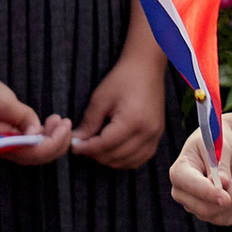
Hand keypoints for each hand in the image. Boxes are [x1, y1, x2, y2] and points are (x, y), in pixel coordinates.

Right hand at [0, 71, 72, 161]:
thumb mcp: (6, 104)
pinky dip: (46, 135)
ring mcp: (9, 144)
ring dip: (54, 138)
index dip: (54, 142)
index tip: (64, 125)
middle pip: (40, 156)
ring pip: (38, 150)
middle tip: (66, 122)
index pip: (36, 153)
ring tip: (59, 119)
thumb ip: (24, 118)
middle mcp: (7, 149)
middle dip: (58, 142)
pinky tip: (51, 121)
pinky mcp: (12, 137)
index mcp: (3, 144)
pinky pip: (33, 142)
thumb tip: (38, 134)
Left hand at [72, 45, 167, 169]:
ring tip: (97, 149)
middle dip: (96, 155)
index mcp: (133, 121)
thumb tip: (76, 141)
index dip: (86, 148)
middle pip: (116, 156)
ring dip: (110, 160)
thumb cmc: (123, 79)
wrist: (146, 68)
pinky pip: (141, 158)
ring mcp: (155, 136)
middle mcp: (147, 132)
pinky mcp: (157, 136)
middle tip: (83, 146)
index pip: (105, 145)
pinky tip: (114, 152)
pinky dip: (126, 160)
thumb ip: (89, 123)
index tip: (74, 146)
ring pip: (128, 162)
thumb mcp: (100, 99)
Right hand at [170, 123, 231, 223]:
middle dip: (227, 199)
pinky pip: (223, 220)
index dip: (208, 192)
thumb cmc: (217, 145)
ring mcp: (191, 204)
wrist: (223, 153)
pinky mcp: (204, 212)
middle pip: (202, 208)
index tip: (226, 197)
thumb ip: (220, 165)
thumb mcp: (218, 147)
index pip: (190, 186)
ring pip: (215, 215)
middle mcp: (181, 191)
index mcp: (179, 171)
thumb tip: (222, 182)